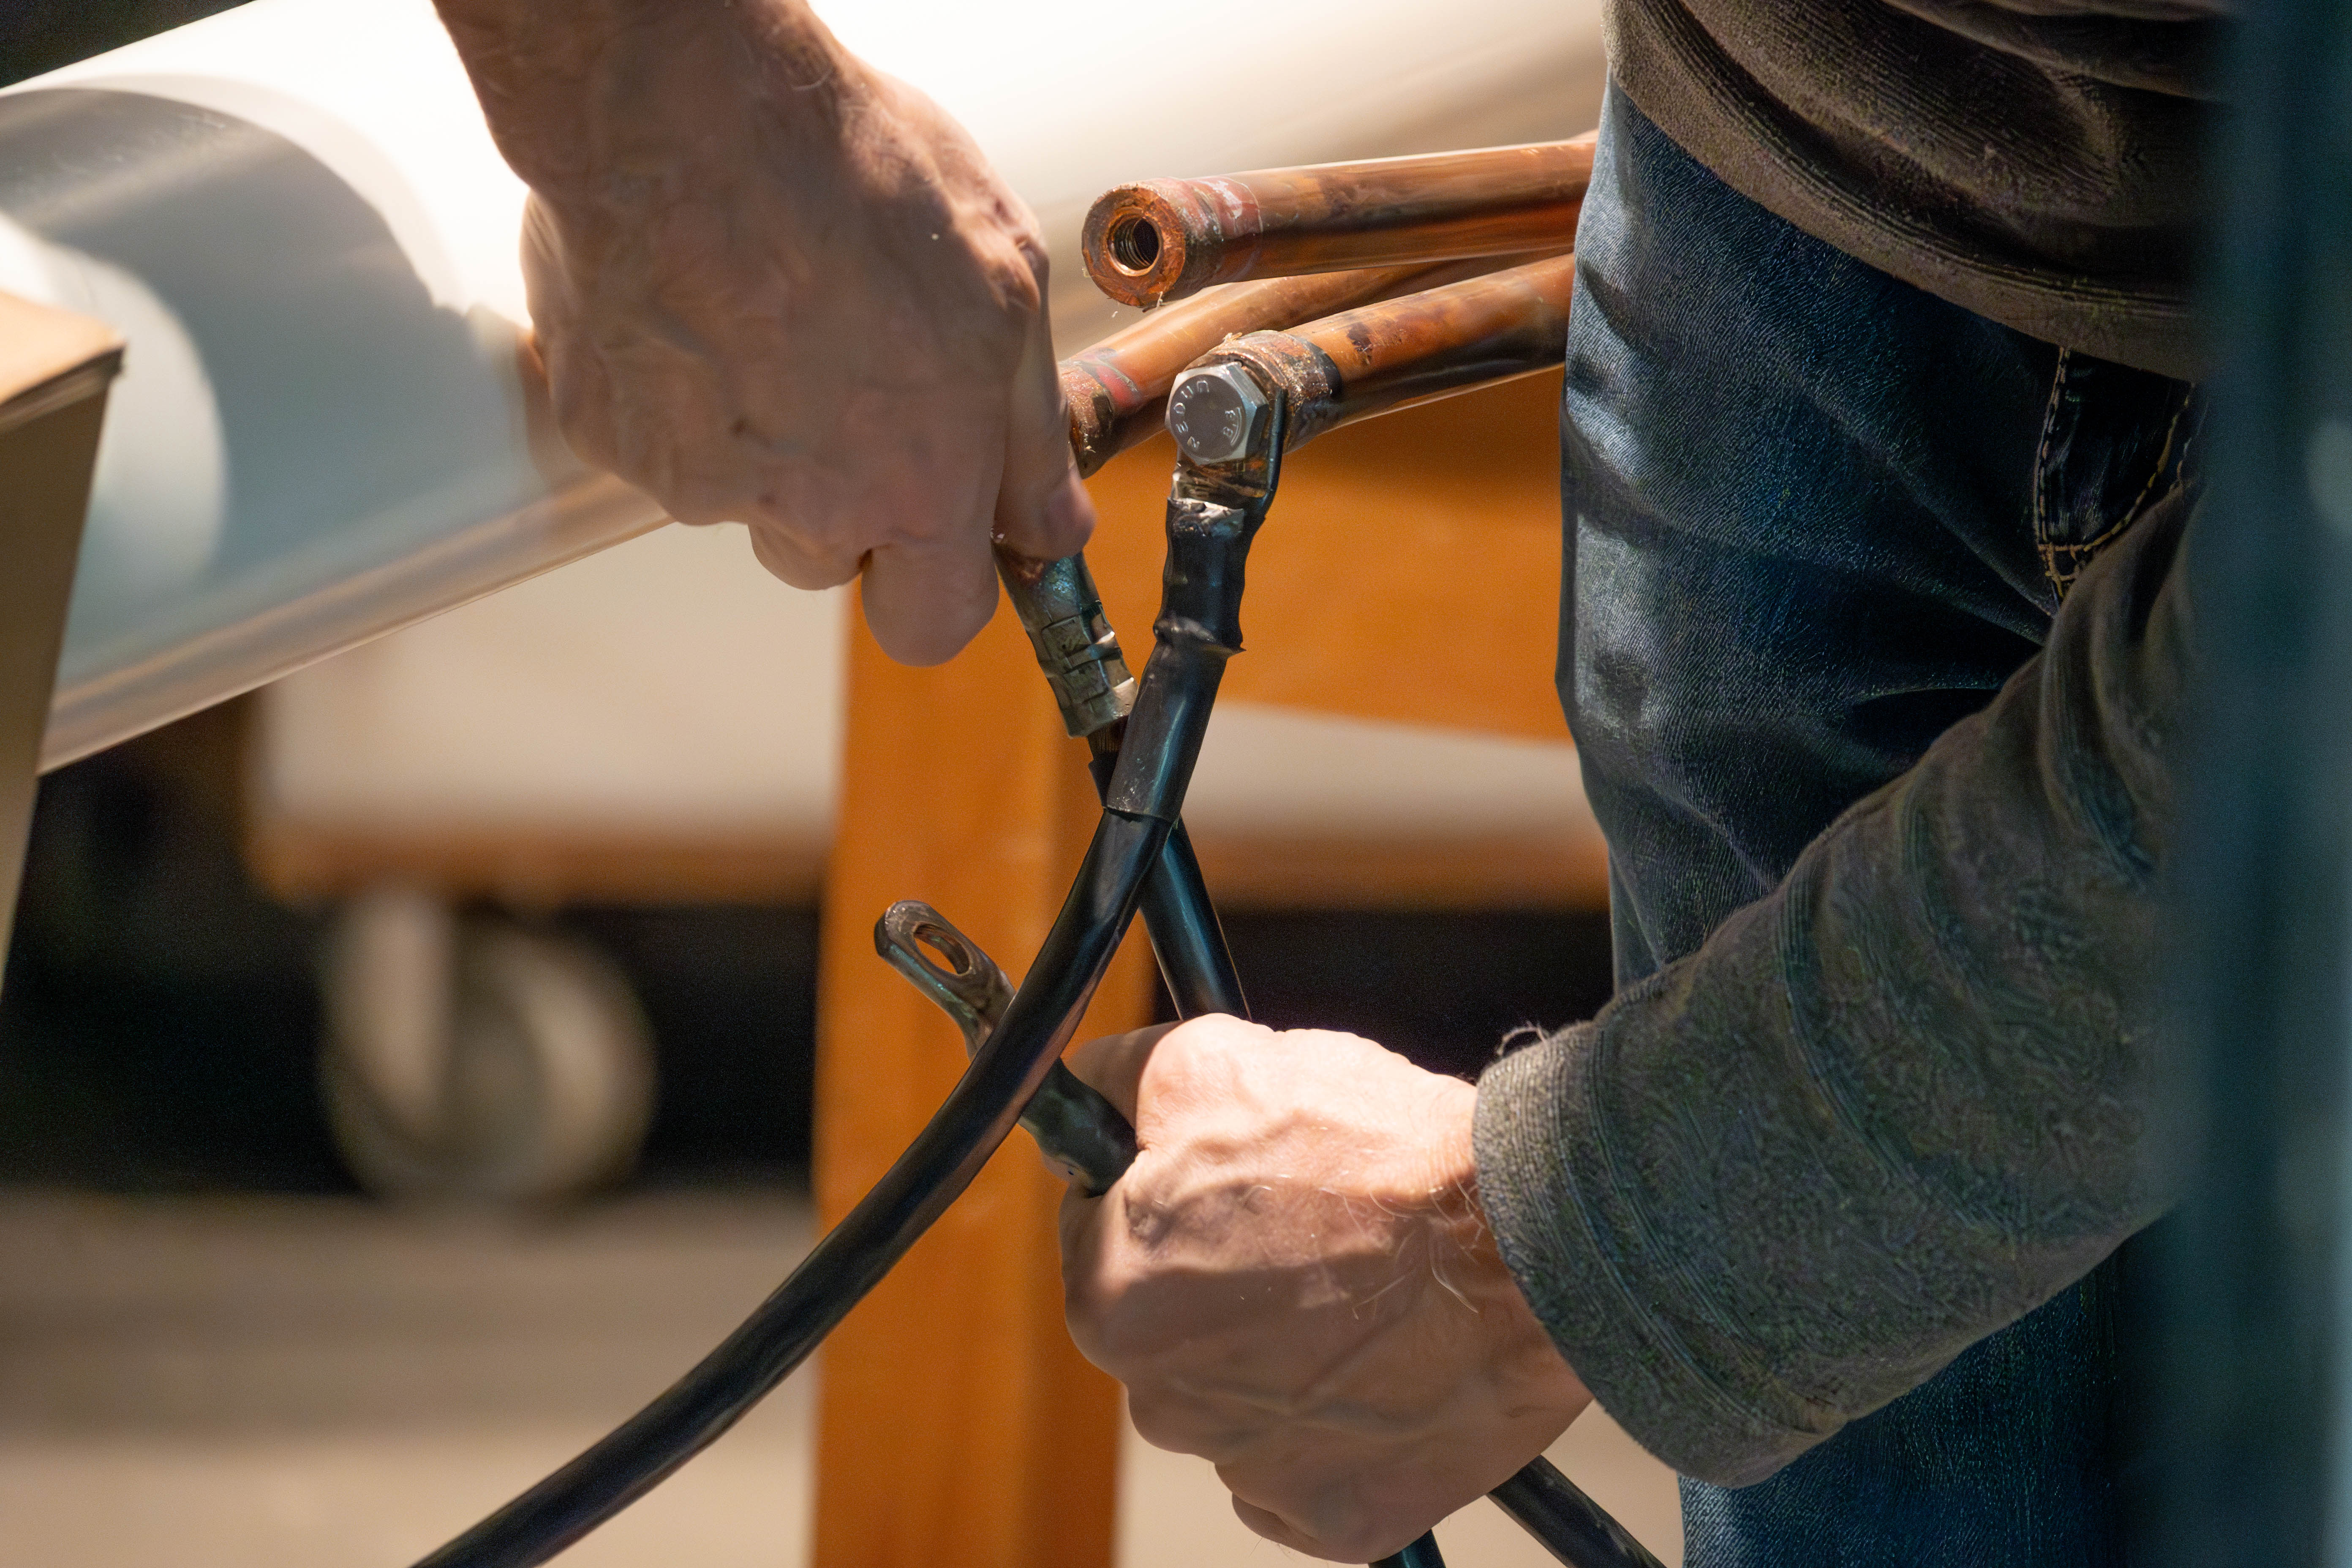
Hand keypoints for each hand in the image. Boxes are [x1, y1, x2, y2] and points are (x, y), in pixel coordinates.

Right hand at [436, 0, 1094, 663]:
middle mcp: (800, 508)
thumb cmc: (856, 177)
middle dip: (842, 498)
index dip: (938, 587)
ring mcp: (691, 479)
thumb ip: (1030, 435)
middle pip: (826, 560)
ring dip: (759, 433)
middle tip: (845, 378)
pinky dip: (679, 382)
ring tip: (769, 312)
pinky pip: (659, 436)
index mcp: (913, 488)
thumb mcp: (1005, 290)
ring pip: (740, 495)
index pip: (931, 624)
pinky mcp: (609, 433)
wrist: (690, 109)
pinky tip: (700, 293)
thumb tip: (1054, 530)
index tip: (942, 536)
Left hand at [1060, 1018, 1590, 1561]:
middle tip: (1307, 1230)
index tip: (1227, 1182)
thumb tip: (1083, 1095)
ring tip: (1358, 1291)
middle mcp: (1165, 1404)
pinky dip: (1336, 1426)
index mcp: (1113, 1300)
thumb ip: (1118, 1084)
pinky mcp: (1337, 1516)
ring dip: (1278, 1354)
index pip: (1099, 1240)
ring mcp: (1254, 1469)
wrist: (1526, 1236)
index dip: (1162, 1197)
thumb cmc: (1375, 1153)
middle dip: (1218, 1281)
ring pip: (1237, 1400)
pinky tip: (1381, 1363)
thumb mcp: (1212, 1062)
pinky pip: (1305, 1469)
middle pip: (1167, 1330)